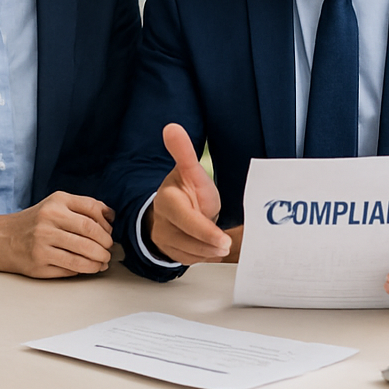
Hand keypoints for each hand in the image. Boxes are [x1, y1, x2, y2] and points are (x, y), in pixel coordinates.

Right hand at [0, 191, 114, 277]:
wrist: (0, 239)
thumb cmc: (35, 222)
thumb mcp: (55, 205)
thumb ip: (82, 207)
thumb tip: (112, 217)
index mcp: (56, 202)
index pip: (92, 209)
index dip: (106, 222)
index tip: (111, 231)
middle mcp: (48, 220)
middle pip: (90, 232)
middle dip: (105, 243)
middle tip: (109, 249)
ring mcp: (42, 243)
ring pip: (82, 254)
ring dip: (99, 260)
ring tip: (103, 261)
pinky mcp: (39, 263)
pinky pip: (70, 269)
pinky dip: (85, 269)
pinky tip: (91, 268)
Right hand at [147, 123, 229, 264]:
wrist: (177, 206)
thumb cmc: (188, 189)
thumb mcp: (191, 171)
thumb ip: (184, 152)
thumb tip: (172, 127)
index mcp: (167, 200)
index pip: (187, 220)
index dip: (206, 232)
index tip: (224, 240)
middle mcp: (162, 221)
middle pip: (188, 241)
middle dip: (210, 245)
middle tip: (227, 244)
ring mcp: (163, 239)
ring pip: (189, 254)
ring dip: (208, 252)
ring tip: (221, 244)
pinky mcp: (168, 252)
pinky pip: (188, 260)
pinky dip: (202, 256)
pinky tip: (211, 248)